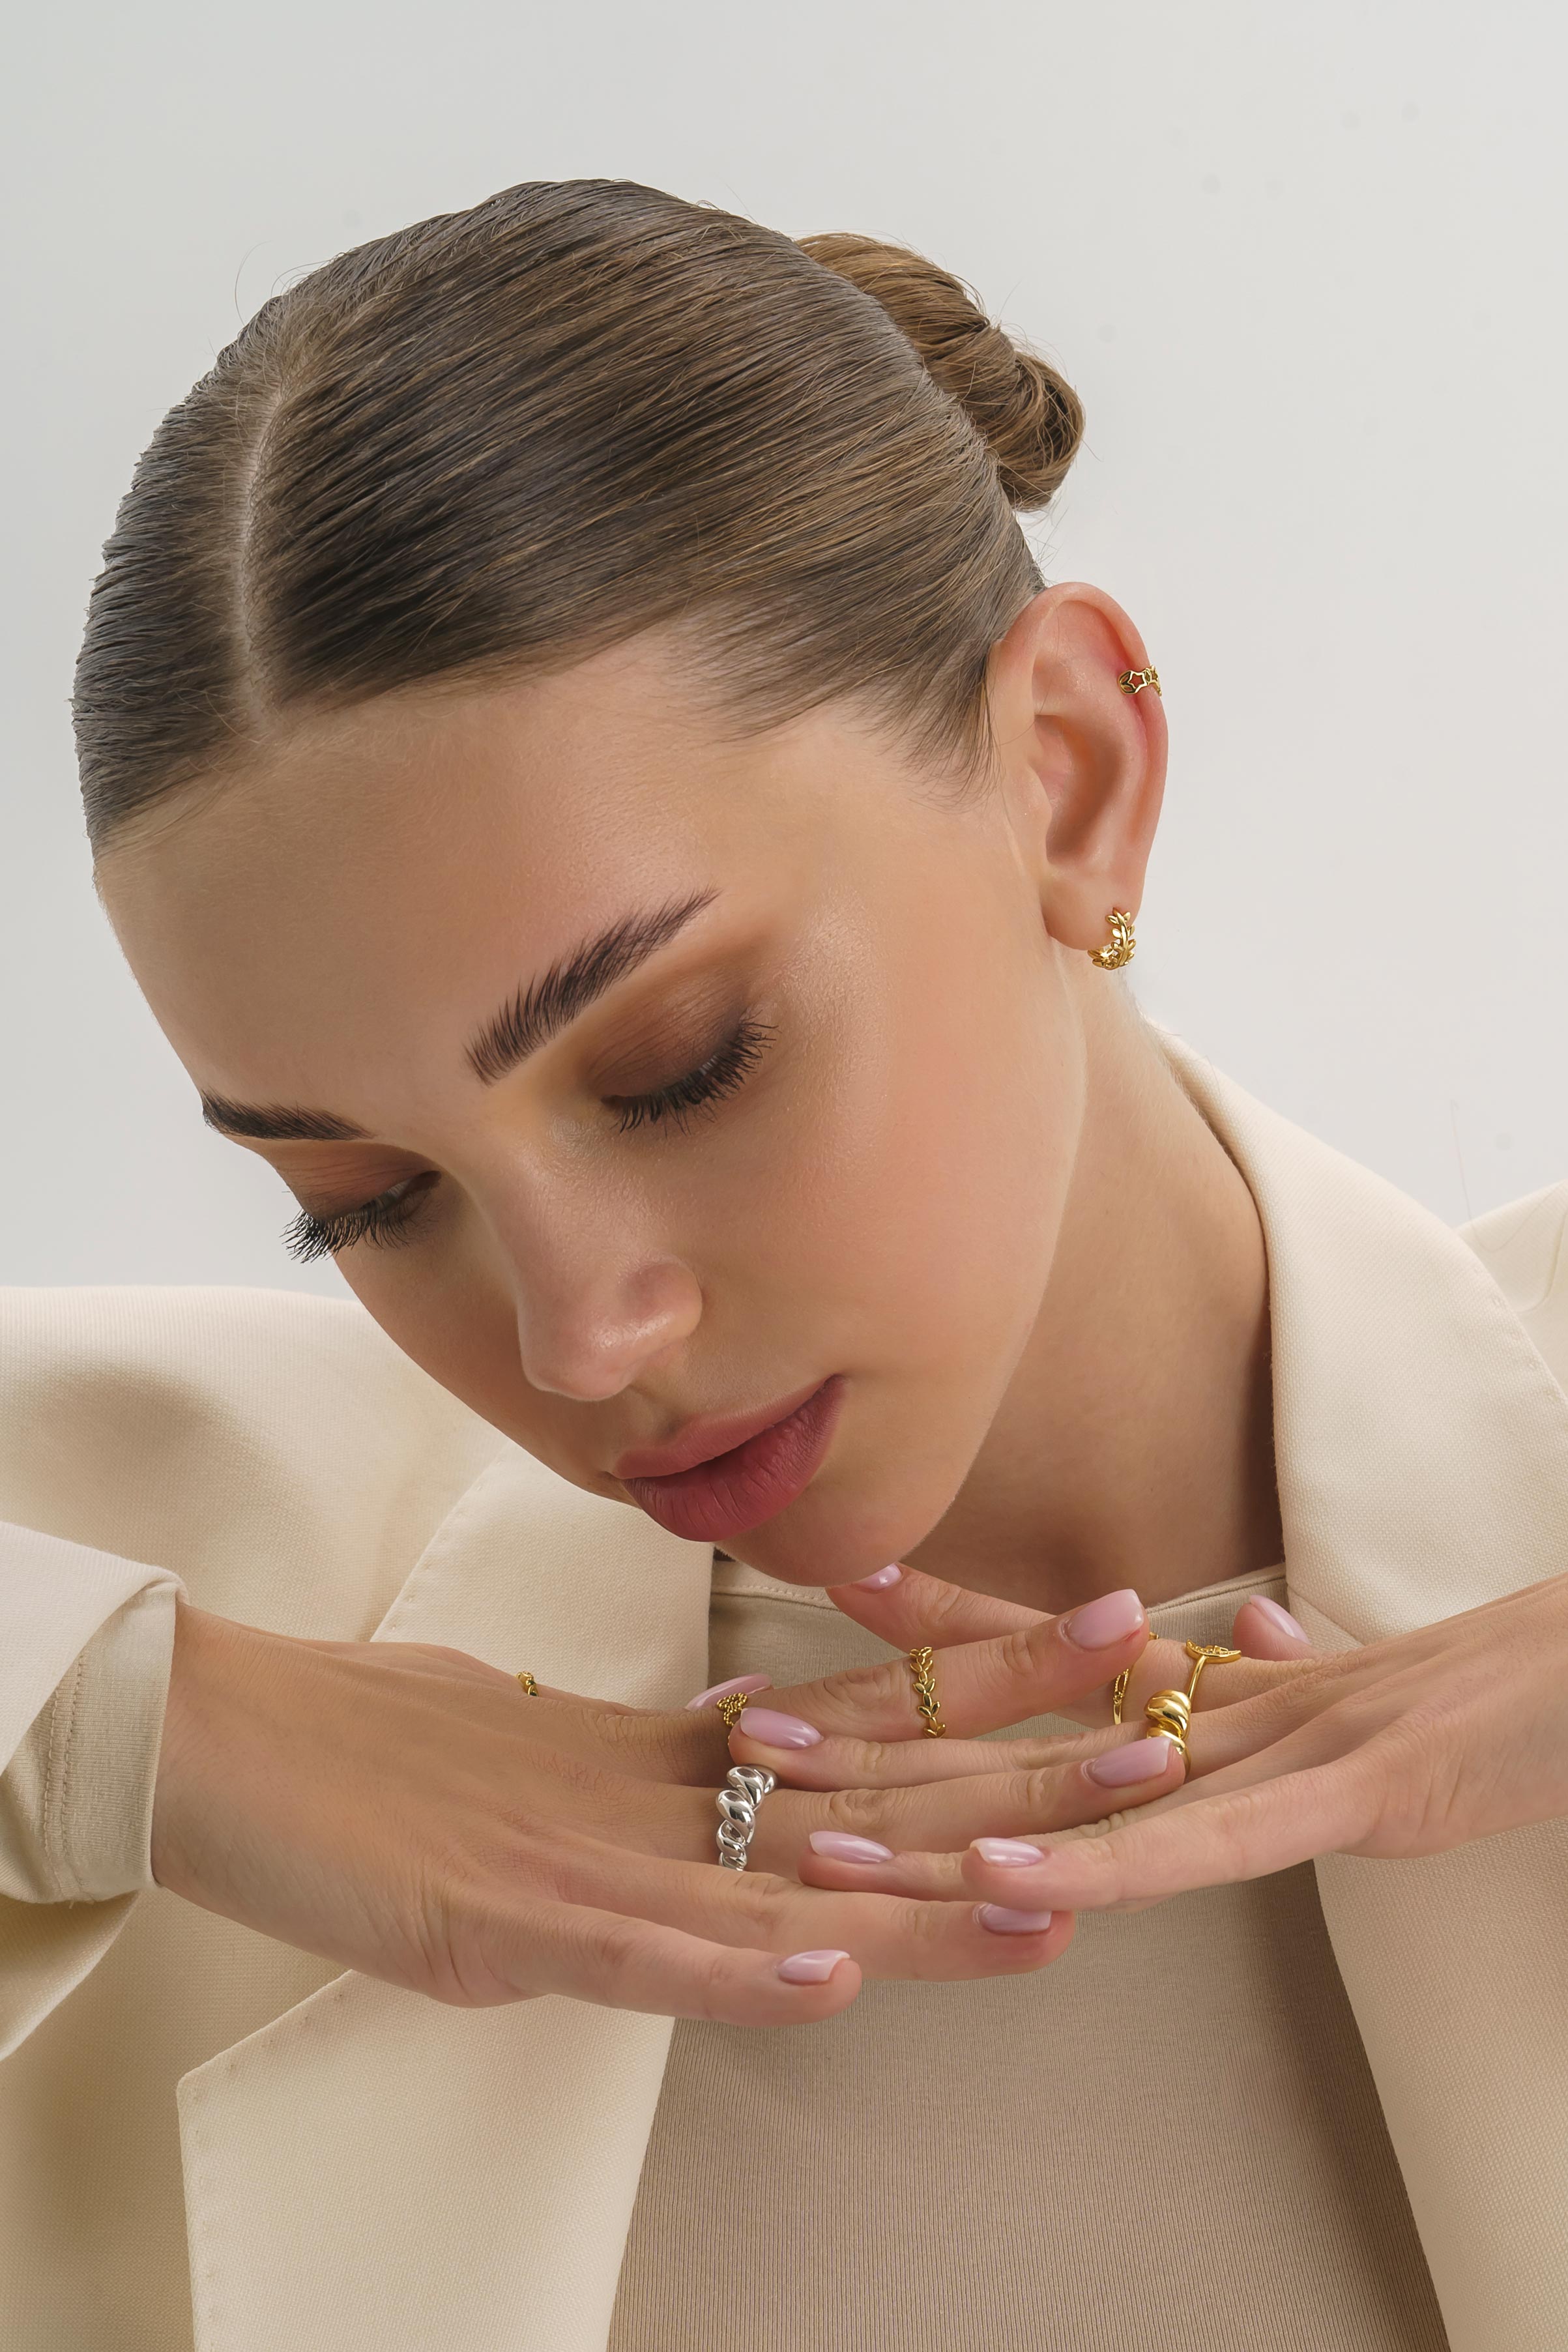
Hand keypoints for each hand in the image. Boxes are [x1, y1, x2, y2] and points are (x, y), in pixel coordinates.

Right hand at [151, 1585, 1172, 2029]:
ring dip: (924, 1892)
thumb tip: (740, 1754)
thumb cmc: (381, 1744)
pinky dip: (734, 1968)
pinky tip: (828, 1971)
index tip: (1111, 1637)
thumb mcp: (546, 1757)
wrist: (231, 1739)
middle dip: (1017, 1768)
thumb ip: (654, 1765)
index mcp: (670, 1752)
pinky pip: (640, 1956)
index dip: (992, 1679)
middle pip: (865, 1785)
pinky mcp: (507, 1926)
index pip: (867, 1712)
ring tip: (1058, 1891)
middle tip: (1162, 1729)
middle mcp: (657, 1795)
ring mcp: (589, 1860)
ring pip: (783, 1877)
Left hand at [806, 1559, 1567, 1916]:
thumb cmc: (1479, 1693)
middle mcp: (1210, 1700)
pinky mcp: (1344, 1793)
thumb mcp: (1358, 1687)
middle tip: (745, 1743)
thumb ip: (1286, 1676)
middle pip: (1016, 1726)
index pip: (1037, 1647)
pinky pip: (1200, 1843)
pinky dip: (1104, 1866)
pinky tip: (1012, 1880)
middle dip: (880, 1740)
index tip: (816, 1599)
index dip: (922, 1627)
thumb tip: (1249, 1636)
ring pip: (1079, 1787)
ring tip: (825, 1832)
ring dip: (944, 1815)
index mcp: (1203, 1679)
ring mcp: (1271, 1742)